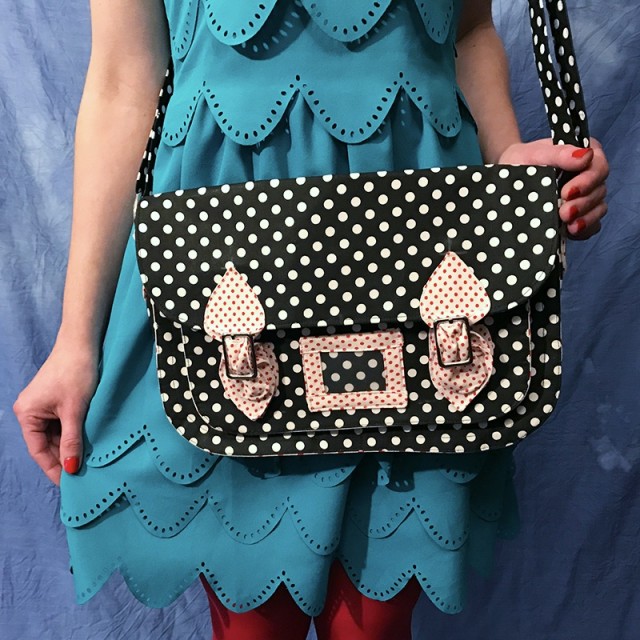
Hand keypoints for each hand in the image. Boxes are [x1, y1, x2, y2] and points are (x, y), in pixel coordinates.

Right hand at [13, 343, 98, 484]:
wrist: (82, 344)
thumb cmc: (76, 373)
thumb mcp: (75, 410)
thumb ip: (72, 440)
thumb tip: (70, 467)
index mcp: (27, 414)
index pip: (39, 450)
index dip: (53, 468)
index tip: (68, 485)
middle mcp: (30, 411)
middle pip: (47, 444)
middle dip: (64, 458)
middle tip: (84, 475)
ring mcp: (43, 406)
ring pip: (56, 435)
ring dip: (70, 446)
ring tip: (88, 462)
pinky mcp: (55, 400)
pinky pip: (62, 424)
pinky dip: (73, 433)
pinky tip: (87, 443)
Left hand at [498, 138, 608, 239]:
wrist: (508, 180)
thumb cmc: (523, 161)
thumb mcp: (535, 154)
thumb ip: (559, 153)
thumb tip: (585, 155)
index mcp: (584, 156)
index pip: (598, 167)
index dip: (587, 181)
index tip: (567, 193)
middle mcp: (590, 176)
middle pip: (599, 191)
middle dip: (583, 204)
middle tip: (564, 213)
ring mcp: (586, 197)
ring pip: (598, 209)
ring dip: (586, 218)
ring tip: (569, 226)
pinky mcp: (580, 216)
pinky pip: (592, 225)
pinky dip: (584, 229)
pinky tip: (571, 231)